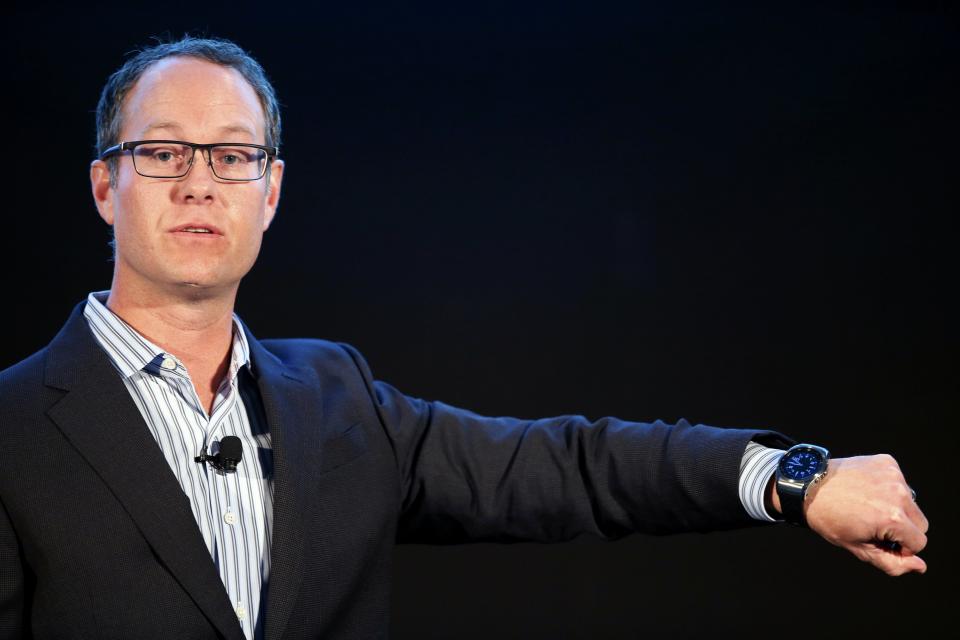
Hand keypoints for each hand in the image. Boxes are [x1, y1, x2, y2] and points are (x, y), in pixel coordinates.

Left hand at [803, 455, 928, 575]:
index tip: (881, 541)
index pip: (919, 542)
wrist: (808, 485)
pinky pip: (900, 482)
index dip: (902, 547)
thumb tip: (920, 567)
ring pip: (911, 502)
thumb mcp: (858, 548)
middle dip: (903, 528)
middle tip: (874, 524)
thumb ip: (893, 563)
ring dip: (897, 507)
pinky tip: (867, 490)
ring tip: (869, 506)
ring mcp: (893, 475)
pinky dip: (888, 488)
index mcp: (893, 518)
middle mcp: (898, 494)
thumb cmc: (829, 518)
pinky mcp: (887, 462)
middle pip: (920, 522)